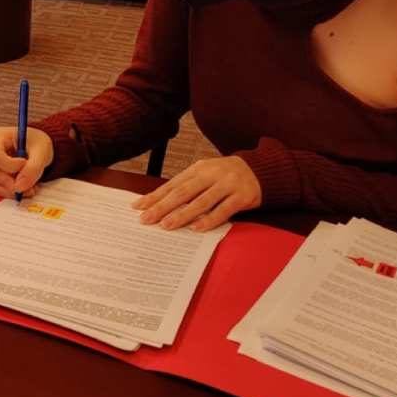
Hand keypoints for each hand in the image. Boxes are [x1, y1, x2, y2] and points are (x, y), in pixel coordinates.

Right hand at [0, 127, 53, 199]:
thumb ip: (33, 168)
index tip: (25, 164)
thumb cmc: (37, 144)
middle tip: (18, 187)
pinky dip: (10, 192)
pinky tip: (25, 189)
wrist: (39, 150)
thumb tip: (19, 187)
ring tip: (29, 188)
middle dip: (0, 179)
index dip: (10, 166)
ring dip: (8, 189)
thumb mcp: (41, 151)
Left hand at [132, 156, 261, 231]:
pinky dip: (210, 219)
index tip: (138, 206)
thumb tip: (160, 203)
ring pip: (201, 201)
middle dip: (163, 206)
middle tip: (147, 219)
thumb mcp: (205, 174)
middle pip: (183, 192)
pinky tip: (197, 228)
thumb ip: (187, 186)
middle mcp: (210, 174)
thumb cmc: (224, 176)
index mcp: (198, 168)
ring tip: (167, 225)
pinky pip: (224, 210)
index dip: (155, 196)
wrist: (259, 170)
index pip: (172, 184)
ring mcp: (226, 184)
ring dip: (182, 214)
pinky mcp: (241, 196)